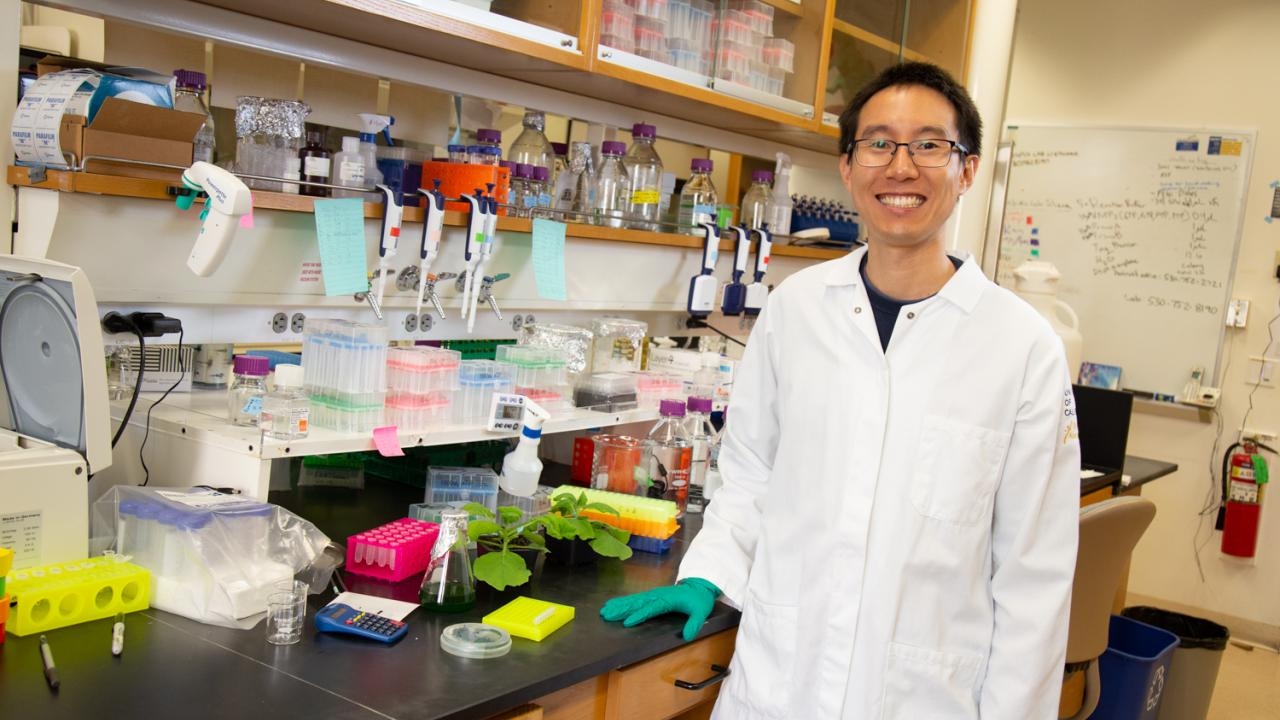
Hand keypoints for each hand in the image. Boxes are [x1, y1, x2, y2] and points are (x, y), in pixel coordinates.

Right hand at [599, 578, 720, 640]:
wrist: (699, 586)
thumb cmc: (699, 599)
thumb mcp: (701, 611)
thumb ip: (694, 623)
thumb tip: (687, 636)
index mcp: (667, 600)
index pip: (651, 608)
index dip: (640, 615)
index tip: (627, 623)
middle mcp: (657, 596)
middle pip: (637, 603)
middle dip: (622, 609)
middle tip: (606, 615)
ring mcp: (653, 595)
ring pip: (634, 600)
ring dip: (619, 605)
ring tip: (605, 610)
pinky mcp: (652, 596)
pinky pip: (636, 599)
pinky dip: (624, 602)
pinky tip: (614, 605)